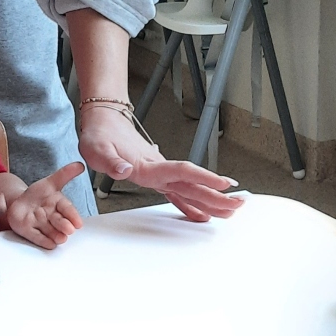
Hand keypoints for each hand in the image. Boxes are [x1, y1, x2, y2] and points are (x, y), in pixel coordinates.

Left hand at [6, 162, 86, 248]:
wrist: (20, 204)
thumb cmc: (38, 195)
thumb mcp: (51, 182)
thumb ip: (65, 174)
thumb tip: (81, 164)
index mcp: (58, 204)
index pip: (67, 209)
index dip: (73, 216)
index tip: (79, 223)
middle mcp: (51, 216)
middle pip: (58, 221)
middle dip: (64, 225)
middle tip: (69, 230)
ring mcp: (40, 225)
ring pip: (49, 230)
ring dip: (55, 235)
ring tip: (61, 239)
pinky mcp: (28, 231)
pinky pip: (36, 236)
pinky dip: (43, 240)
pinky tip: (50, 244)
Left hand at [78, 105, 242, 221]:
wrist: (103, 121)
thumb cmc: (100, 134)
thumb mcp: (97, 148)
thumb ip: (111, 161)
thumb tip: (124, 170)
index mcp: (147, 164)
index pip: (182, 171)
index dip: (203, 178)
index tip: (222, 185)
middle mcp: (158, 169)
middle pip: (193, 184)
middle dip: (217, 195)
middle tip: (238, 204)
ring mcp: (159, 174)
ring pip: (190, 190)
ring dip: (211, 200)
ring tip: (232, 209)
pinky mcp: (155, 177)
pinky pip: (177, 193)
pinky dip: (191, 205)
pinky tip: (203, 214)